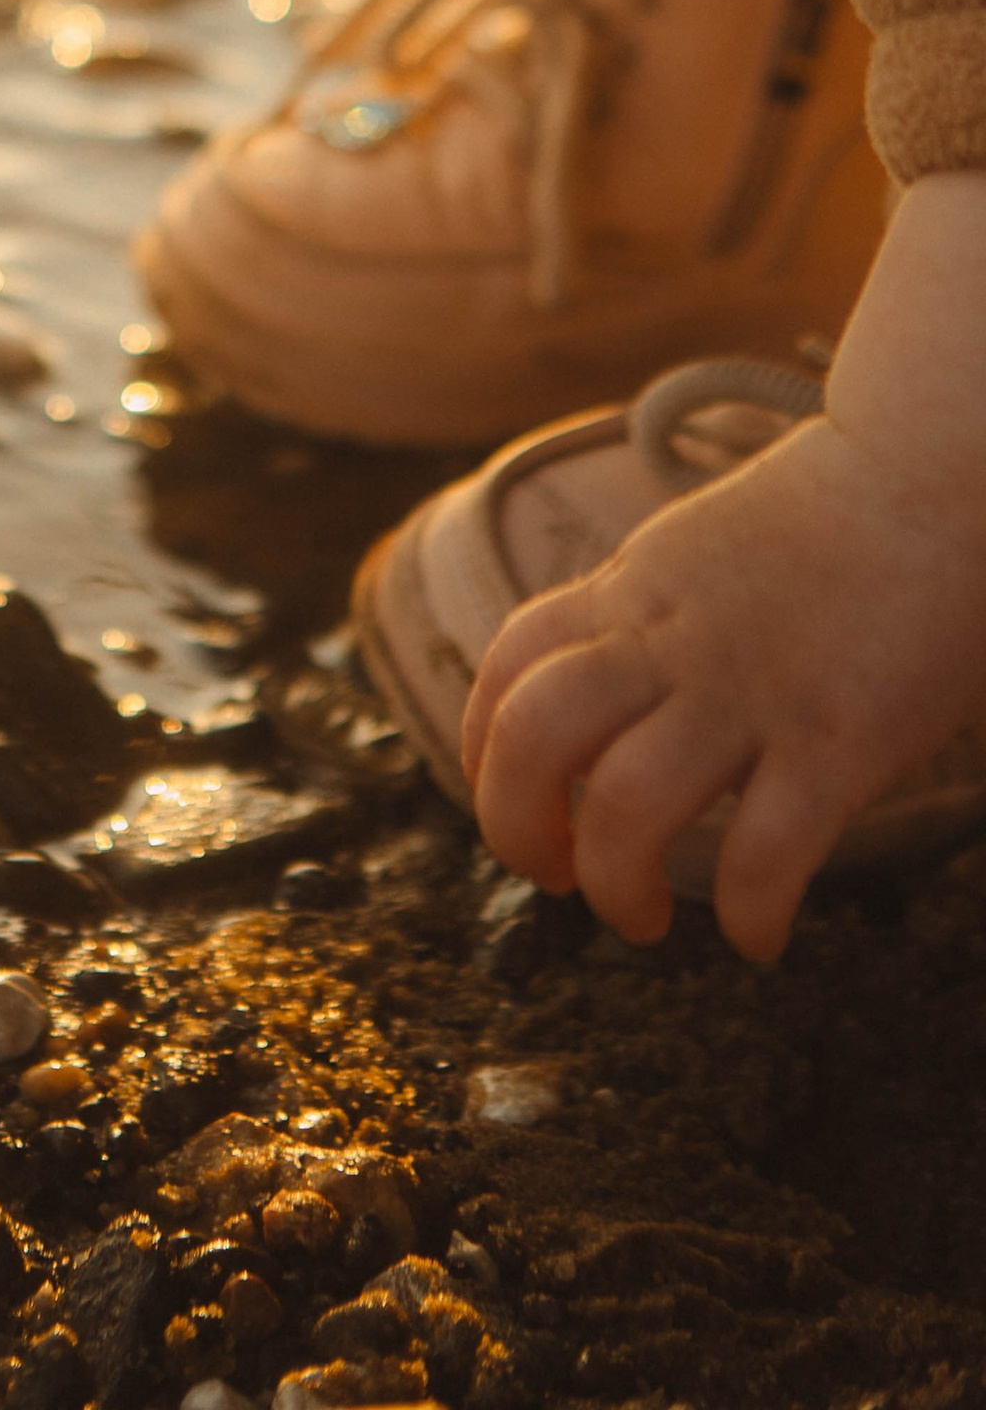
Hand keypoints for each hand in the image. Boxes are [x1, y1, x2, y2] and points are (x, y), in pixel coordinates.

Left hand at [463, 172, 985, 960]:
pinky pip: (764, 849)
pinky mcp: (837, 739)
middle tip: (557, 876)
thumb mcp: (694, 550)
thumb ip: (642, 615)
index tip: (517, 804)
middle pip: (534, 735)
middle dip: (517, 826)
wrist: (931, 477)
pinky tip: (759, 938)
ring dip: (616, 881)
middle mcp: (670, 642)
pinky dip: (746, 913)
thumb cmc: (827, 522)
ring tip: (642, 916)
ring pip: (625, 800)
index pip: (508, 667)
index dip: (485, 753)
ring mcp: (750, 691)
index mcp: (632, 592)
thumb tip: (606, 688)